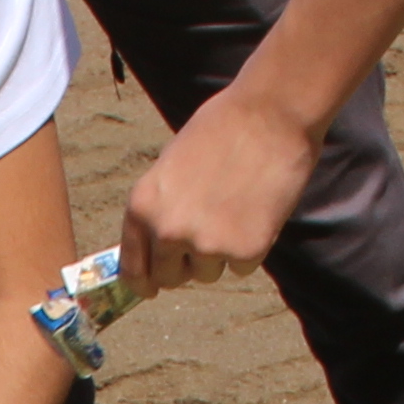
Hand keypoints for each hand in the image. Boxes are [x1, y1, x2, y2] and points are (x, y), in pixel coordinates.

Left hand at [122, 94, 319, 292]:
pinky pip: (242, 267)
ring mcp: (207, 244)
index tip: (150, 289)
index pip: (133, 268)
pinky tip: (258, 210)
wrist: (270, 114)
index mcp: (142, 207)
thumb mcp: (171, 167)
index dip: (143, 282)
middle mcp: (168, 231)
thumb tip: (159, 251)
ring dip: (221, 253)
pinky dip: (251, 247)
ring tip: (236, 208)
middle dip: (186, 265)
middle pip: (170, 278)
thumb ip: (161, 210)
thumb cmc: (221, 130)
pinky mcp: (245, 251)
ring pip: (208, 273)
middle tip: (208, 236)